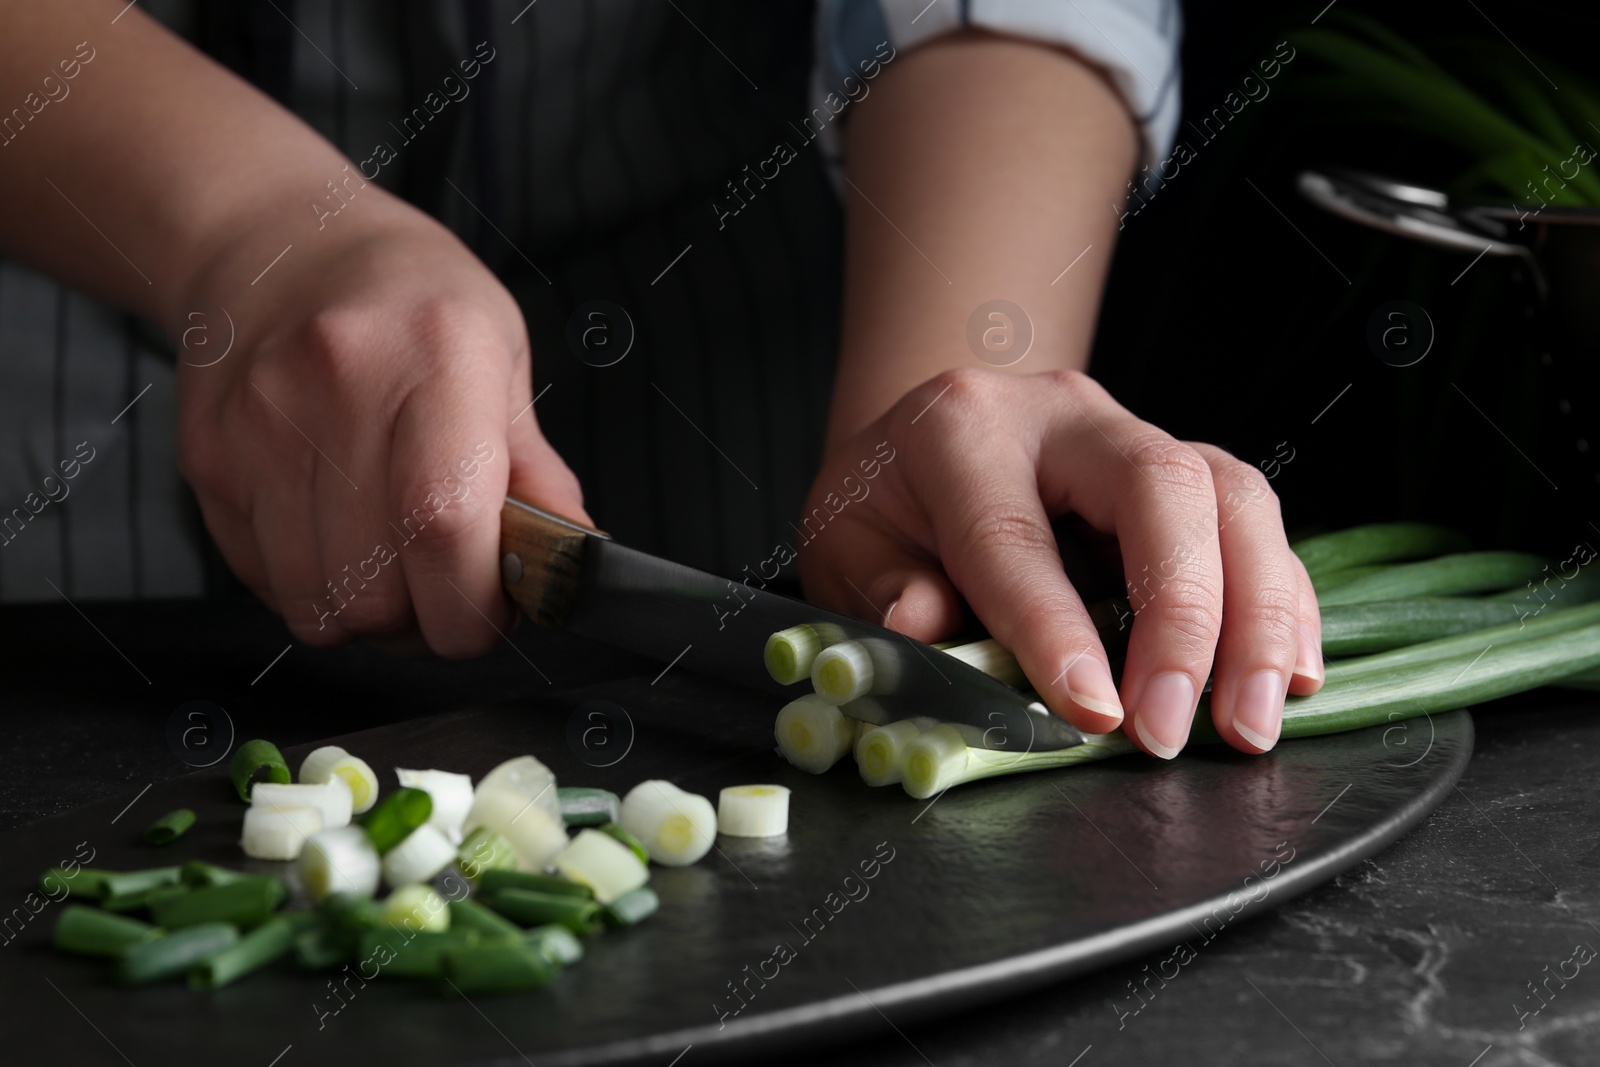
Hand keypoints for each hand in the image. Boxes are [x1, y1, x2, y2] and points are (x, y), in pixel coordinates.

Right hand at [176, 196, 586, 653]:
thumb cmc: (409, 299)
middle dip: (428, 622)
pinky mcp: (209, 461)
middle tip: (448, 587)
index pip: (443, 522)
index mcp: (437, 353)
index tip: (494, 609)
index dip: (473, 601)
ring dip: (366, 614)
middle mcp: (338, 386)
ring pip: (317, 602)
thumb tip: (571, 559)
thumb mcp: (500, 355)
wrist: (279, 244)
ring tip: (393, 564)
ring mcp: (260, 427)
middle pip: (378, 585)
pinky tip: (336, 534)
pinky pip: (265, 581)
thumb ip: (536, 470)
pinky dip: (312, 588)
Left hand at [797, 368, 1324, 756]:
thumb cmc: (886, 505)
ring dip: (1256, 616)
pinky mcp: (1189, 469)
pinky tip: (1288, 675)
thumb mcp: (847, 545)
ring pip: (1231, 496)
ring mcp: (1137, 434)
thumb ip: (883, 589)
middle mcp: (1063, 415)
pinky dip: (1283, 603)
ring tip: (1249, 721)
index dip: (1055, 628)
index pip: (1015, 531)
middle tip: (1176, 728)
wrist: (925, 441)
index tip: (1094, 713)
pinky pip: (1257, 523)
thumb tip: (922, 628)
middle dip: (1184, 615)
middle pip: (1160, 486)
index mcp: (962, 428)